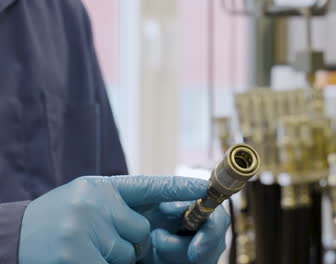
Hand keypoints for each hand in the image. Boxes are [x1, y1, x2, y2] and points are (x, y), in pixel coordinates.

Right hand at [18, 175, 227, 263]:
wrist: (13, 238)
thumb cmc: (54, 221)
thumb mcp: (85, 201)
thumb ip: (117, 206)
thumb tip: (148, 223)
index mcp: (99, 187)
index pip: (148, 185)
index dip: (178, 187)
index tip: (204, 187)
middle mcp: (94, 202)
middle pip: (141, 232)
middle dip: (128, 243)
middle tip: (96, 238)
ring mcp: (85, 227)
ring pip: (128, 253)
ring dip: (112, 257)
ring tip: (82, 247)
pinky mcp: (76, 254)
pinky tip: (79, 258)